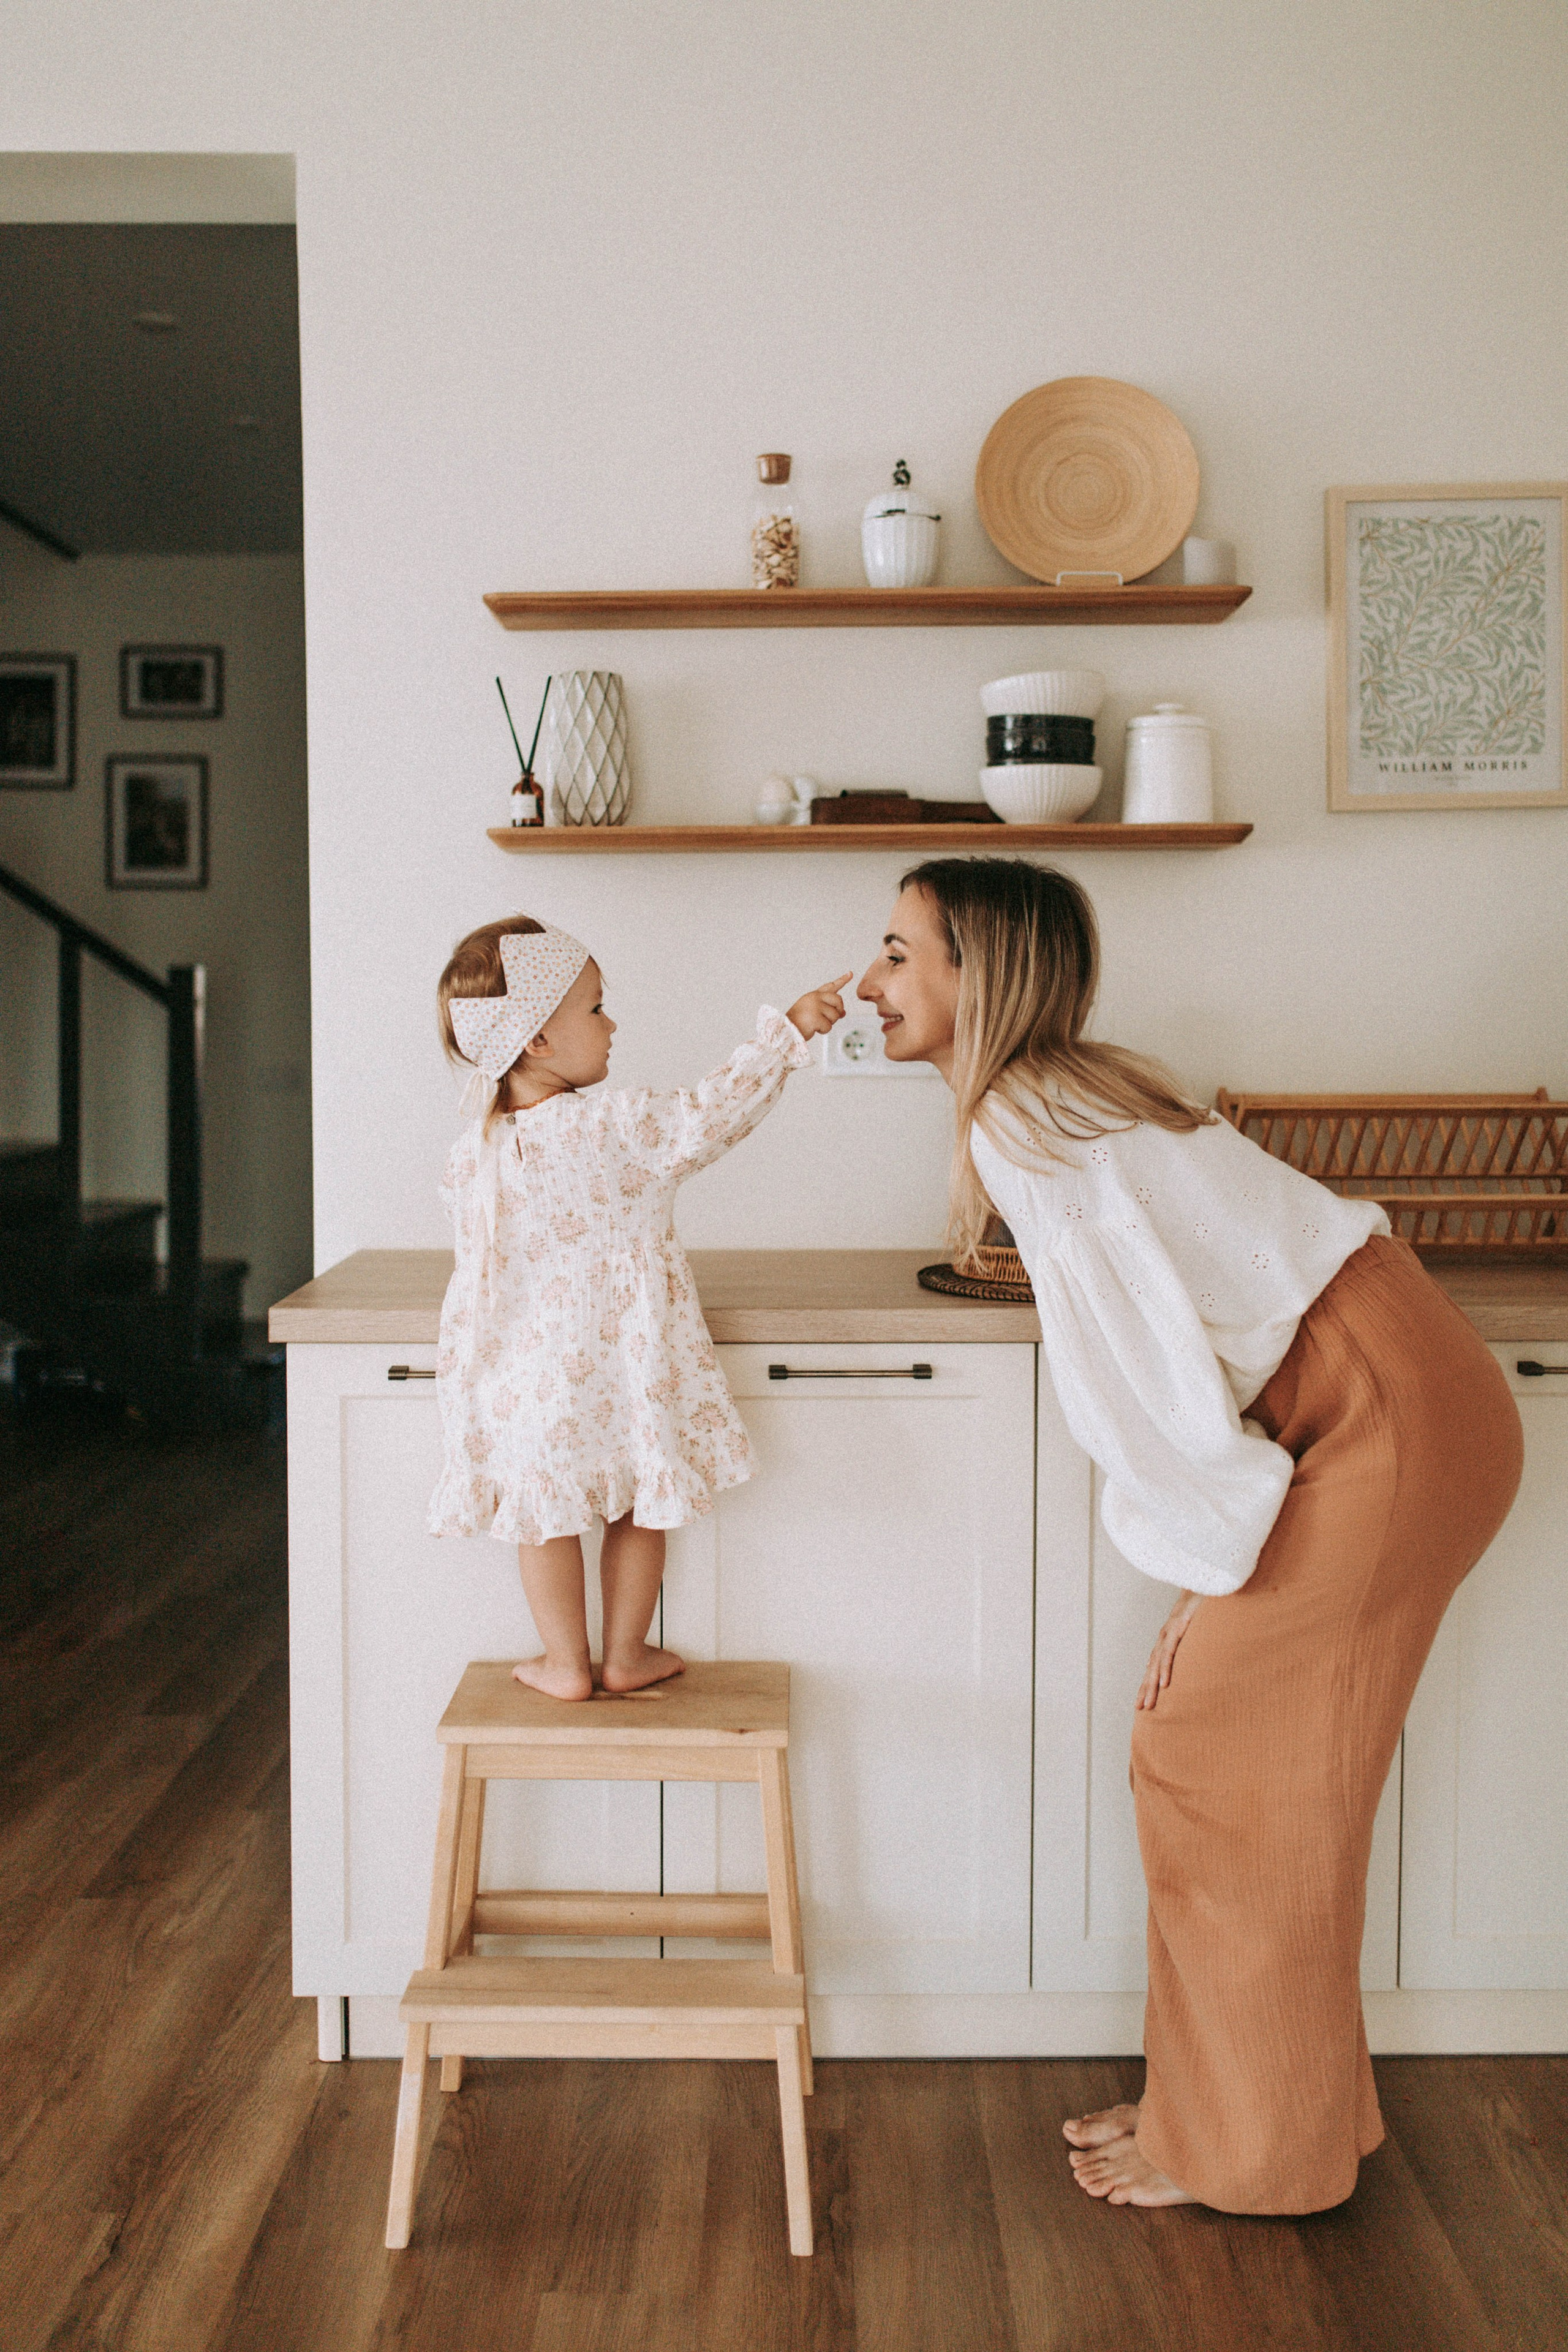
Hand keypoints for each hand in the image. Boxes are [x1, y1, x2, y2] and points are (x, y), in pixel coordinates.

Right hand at [786, 972, 853, 1040]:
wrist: (786, 1029)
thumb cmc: (799, 1021)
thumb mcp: (814, 1012)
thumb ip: (828, 1009)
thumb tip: (843, 1013)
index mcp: (813, 995)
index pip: (830, 986)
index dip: (842, 980)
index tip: (850, 974)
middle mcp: (815, 998)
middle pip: (838, 1000)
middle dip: (838, 1010)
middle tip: (830, 1018)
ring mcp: (815, 1006)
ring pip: (835, 1015)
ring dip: (828, 1023)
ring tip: (815, 1024)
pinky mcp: (816, 1017)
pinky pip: (828, 1026)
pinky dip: (823, 1030)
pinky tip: (813, 1028)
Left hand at [1136, 1592, 1203, 1710]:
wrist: (1205, 1580)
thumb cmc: (1204, 1605)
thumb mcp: (1198, 1628)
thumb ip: (1193, 1642)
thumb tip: (1193, 1658)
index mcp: (1169, 1638)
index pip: (1155, 1665)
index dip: (1148, 1683)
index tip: (1144, 1702)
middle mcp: (1165, 1636)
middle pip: (1152, 1667)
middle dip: (1145, 1688)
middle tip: (1141, 1709)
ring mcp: (1170, 1631)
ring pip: (1157, 1663)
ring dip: (1152, 1684)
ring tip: (1150, 1703)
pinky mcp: (1178, 1625)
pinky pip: (1170, 1651)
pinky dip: (1165, 1667)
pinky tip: (1164, 1683)